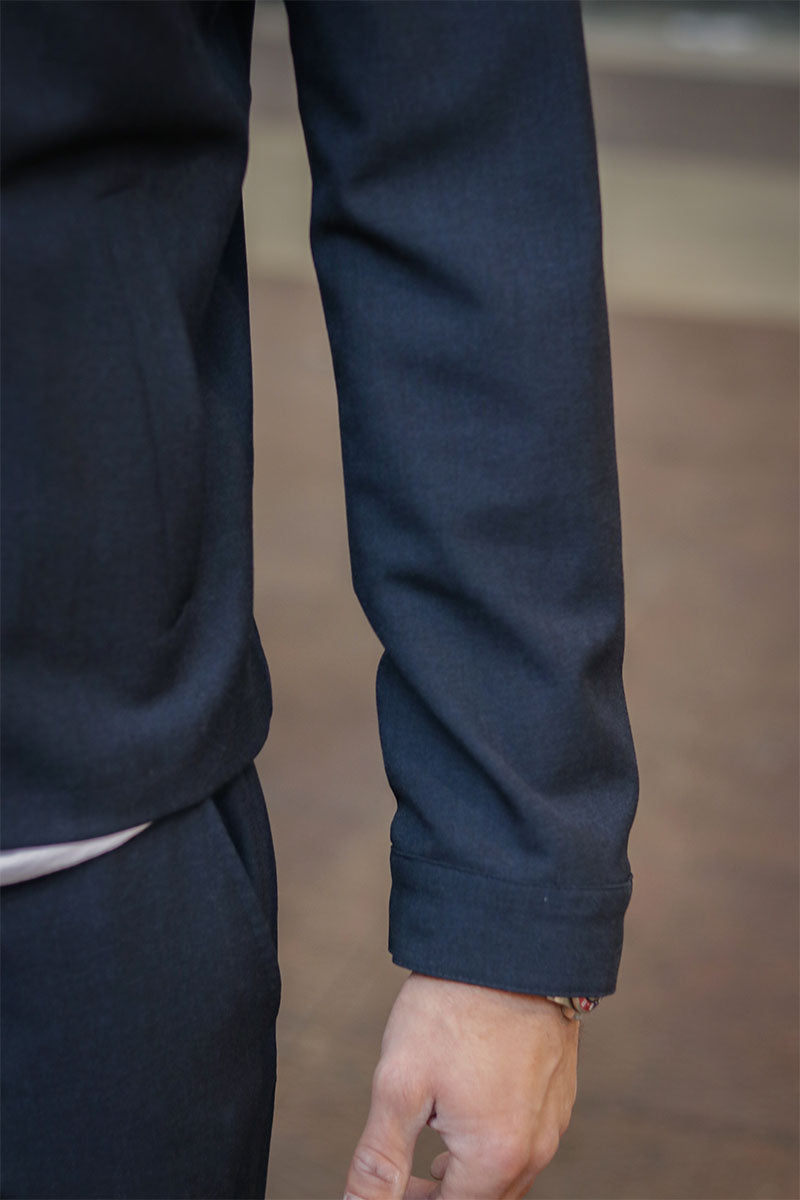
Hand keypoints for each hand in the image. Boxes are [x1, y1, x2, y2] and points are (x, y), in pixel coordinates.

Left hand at [344, 972, 578, 1199]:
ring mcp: (554, 1118)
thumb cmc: (455, 1006)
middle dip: (439, 1197)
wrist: (511, 942)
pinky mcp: (560, 1089)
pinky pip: (527, 1140)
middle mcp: (537, 1148)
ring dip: (468, 1175)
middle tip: (399, 1181)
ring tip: (429, 1159)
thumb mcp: (401, 1083)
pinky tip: (466, 1117)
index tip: (384, 1189)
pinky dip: (493, 1145)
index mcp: (498, 1157)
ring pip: (508, 1173)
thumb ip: (378, 1160)